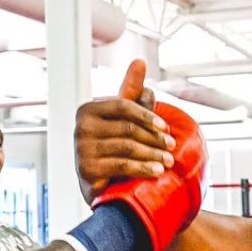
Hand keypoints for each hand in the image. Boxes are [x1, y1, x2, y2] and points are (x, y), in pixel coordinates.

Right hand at [92, 100, 207, 250]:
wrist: (104, 188)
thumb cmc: (116, 148)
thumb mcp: (124, 120)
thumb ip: (131, 92)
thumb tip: (139, 62)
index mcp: (87, 110)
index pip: (123, 105)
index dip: (147, 115)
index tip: (166, 127)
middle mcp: (79, 128)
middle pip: (127, 127)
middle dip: (154, 138)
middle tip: (172, 147)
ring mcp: (81, 150)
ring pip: (127, 147)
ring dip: (152, 154)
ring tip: (168, 161)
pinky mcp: (86, 171)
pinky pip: (122, 165)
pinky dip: (143, 168)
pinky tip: (157, 172)